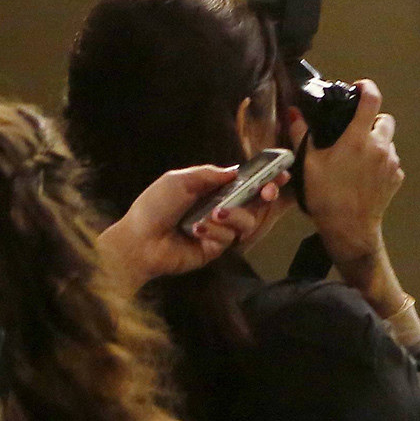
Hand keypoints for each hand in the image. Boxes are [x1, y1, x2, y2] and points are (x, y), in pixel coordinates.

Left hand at [93, 162, 285, 293]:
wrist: (138, 242)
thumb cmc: (153, 207)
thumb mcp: (178, 180)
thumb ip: (209, 174)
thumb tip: (236, 171)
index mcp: (211, 191)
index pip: (245, 183)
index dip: (265, 179)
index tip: (281, 174)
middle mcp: (220, 209)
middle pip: (256, 203)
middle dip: (265, 196)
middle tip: (266, 193)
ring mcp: (219, 230)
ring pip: (248, 222)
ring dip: (235, 216)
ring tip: (213, 215)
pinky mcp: (216, 249)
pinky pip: (229, 238)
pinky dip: (215, 231)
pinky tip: (197, 230)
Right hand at [297, 81, 403, 271]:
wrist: (350, 227)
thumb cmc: (326, 195)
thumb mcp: (309, 164)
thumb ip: (302, 134)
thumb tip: (293, 112)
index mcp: (357, 139)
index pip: (371, 101)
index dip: (367, 88)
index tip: (360, 87)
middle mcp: (380, 147)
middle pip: (385, 120)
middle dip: (373, 120)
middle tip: (355, 131)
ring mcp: (392, 162)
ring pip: (389, 142)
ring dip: (376, 143)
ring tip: (357, 158)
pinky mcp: (398, 177)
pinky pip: (391, 161)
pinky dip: (380, 162)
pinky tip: (364, 175)